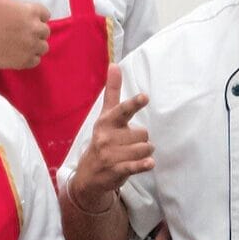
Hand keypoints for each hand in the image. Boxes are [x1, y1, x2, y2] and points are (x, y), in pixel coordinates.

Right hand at [0, 0, 50, 70]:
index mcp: (32, 10)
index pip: (44, 13)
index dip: (32, 15)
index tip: (18, 18)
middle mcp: (36, 28)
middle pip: (45, 30)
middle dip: (33, 29)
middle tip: (14, 30)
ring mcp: (32, 46)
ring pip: (43, 46)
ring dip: (34, 44)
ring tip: (16, 41)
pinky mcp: (27, 61)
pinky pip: (36, 59)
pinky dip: (28, 57)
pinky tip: (14, 51)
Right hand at [69, 65, 153, 211]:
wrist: (89, 175)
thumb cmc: (103, 140)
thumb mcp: (105, 116)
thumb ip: (112, 92)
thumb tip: (114, 64)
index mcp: (106, 122)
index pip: (122, 110)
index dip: (134, 103)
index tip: (144, 97)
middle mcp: (107, 137)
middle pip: (143, 133)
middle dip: (141, 140)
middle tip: (128, 145)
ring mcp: (111, 154)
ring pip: (145, 148)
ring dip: (144, 153)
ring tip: (131, 155)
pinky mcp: (116, 170)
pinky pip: (136, 164)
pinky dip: (144, 164)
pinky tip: (149, 163)